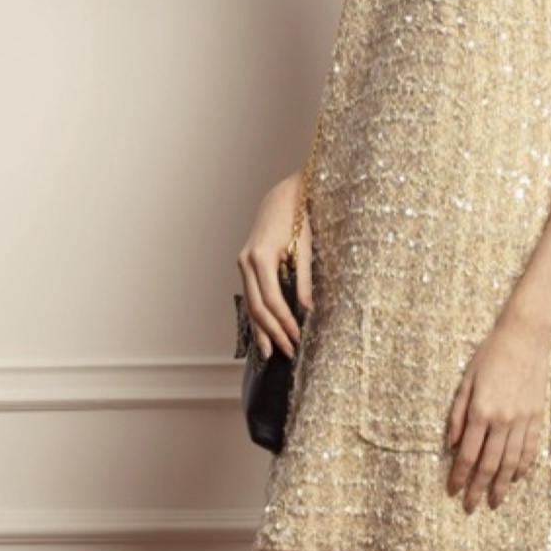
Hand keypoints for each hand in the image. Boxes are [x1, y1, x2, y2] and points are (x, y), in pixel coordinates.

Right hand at [238, 171, 312, 358]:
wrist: (282, 197)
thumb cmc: (297, 219)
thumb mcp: (305, 248)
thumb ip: (304, 280)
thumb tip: (307, 309)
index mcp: (261, 257)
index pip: (272, 300)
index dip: (284, 322)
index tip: (297, 337)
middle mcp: (246, 262)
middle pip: (257, 307)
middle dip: (272, 332)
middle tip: (288, 351)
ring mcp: (243, 264)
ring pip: (250, 304)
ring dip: (261, 330)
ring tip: (271, 353)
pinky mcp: (246, 266)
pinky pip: (250, 296)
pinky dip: (257, 316)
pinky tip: (262, 333)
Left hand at [446, 309, 550, 512]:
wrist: (525, 337)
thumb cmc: (491, 354)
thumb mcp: (465, 381)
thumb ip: (457, 415)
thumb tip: (449, 445)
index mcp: (481, 411)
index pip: (467, 454)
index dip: (459, 476)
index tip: (453, 491)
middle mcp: (503, 420)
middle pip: (489, 464)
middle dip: (478, 488)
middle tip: (471, 506)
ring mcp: (523, 419)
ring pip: (511, 461)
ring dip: (502, 484)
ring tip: (495, 500)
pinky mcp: (537, 415)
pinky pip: (530, 447)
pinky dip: (523, 465)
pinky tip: (515, 477)